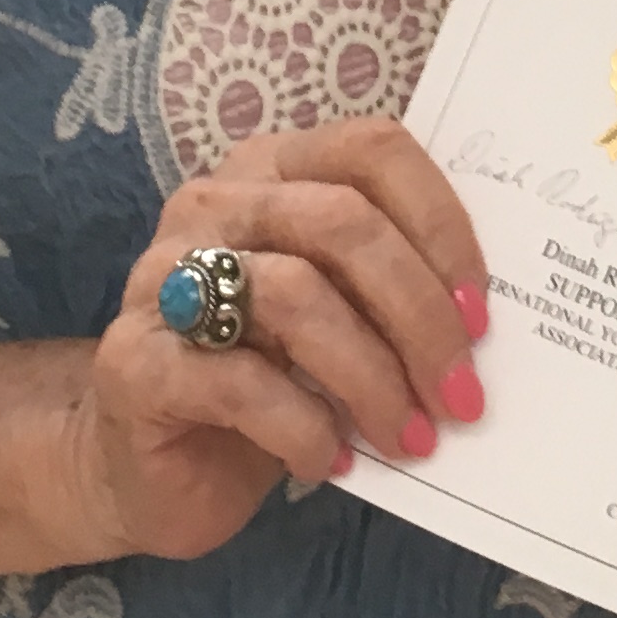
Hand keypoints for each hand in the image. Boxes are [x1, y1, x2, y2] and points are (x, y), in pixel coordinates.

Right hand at [49, 119, 493, 564]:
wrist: (147, 466)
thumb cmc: (265, 377)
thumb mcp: (338, 314)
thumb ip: (392, 286)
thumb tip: (483, 315)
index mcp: (274, 170)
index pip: (373, 151)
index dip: (441, 224)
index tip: (480, 312)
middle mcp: (214, 204)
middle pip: (342, 222)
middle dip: (419, 315)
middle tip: (459, 394)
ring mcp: (163, 278)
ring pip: (294, 296)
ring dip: (372, 377)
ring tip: (409, 439)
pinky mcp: (134, 362)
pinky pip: (240, 382)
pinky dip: (304, 428)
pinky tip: (329, 461)